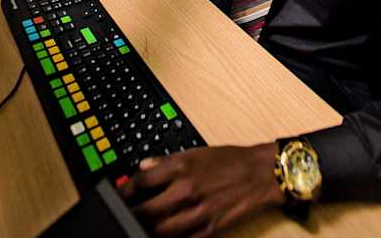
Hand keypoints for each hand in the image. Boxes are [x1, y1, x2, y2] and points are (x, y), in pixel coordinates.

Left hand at [120, 143, 282, 236]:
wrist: (259, 174)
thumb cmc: (230, 161)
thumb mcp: (197, 152)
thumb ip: (167, 160)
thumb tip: (143, 166)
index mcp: (182, 166)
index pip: (143, 180)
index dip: (127, 189)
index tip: (121, 194)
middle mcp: (187, 190)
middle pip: (147, 210)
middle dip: (132, 214)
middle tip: (124, 215)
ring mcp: (198, 213)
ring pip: (161, 231)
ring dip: (147, 230)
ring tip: (139, 227)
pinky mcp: (209, 230)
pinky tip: (163, 237)